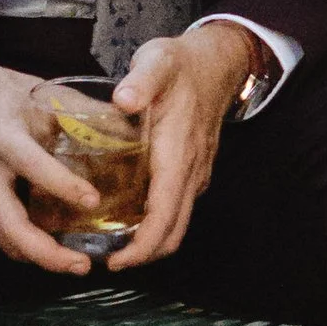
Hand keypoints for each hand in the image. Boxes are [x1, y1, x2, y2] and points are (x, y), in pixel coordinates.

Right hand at [0, 54, 104, 276]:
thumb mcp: (41, 93)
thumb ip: (85, 111)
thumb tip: (133, 127)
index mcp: (1, 136)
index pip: (32, 166)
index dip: (63, 186)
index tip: (94, 200)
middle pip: (11, 227)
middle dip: (48, 254)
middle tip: (83, 264)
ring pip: (4, 240)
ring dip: (40, 258)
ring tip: (76, 263)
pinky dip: (26, 247)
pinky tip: (54, 246)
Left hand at [102, 25, 256, 270]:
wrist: (218, 62)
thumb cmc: (182, 64)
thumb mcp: (158, 62)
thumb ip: (142, 79)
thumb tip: (124, 98)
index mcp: (178, 154)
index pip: (164, 215)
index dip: (142, 246)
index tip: (116, 261)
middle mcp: (191, 171)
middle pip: (173, 232)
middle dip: (144, 255)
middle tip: (108, 263)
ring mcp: (196, 173)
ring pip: (178, 224)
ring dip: (151, 243)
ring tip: (115, 248)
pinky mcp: (195, 170)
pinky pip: (179, 208)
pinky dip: (158, 225)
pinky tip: (131, 218)